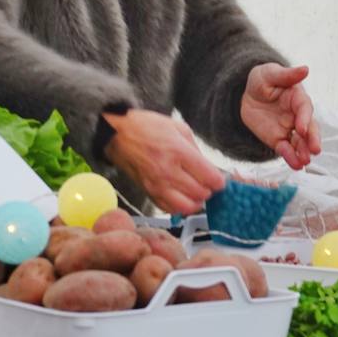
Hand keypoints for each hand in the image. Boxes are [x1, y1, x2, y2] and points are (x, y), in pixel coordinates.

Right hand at [103, 109, 225, 214]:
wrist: (118, 133)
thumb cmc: (147, 127)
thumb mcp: (179, 129)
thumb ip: (197, 151)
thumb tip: (209, 169)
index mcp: (178, 152)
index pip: (210, 177)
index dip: (220, 181)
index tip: (219, 179)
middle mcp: (167, 172)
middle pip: (201, 194)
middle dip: (209, 190)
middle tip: (208, 183)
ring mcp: (156, 185)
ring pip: (186, 207)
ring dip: (196, 202)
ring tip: (196, 192)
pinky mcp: (148, 193)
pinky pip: (170, 209)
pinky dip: (180, 207)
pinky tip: (182, 197)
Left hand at [241, 63, 322, 169]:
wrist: (248, 95)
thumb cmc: (262, 80)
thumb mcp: (270, 73)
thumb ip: (286, 74)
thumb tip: (305, 69)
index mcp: (297, 97)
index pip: (304, 108)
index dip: (304, 118)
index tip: (302, 129)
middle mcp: (297, 115)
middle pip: (309, 128)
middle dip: (312, 139)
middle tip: (315, 150)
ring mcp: (289, 129)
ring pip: (300, 142)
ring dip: (303, 152)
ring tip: (305, 162)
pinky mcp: (279, 139)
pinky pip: (286, 149)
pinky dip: (291, 158)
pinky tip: (296, 165)